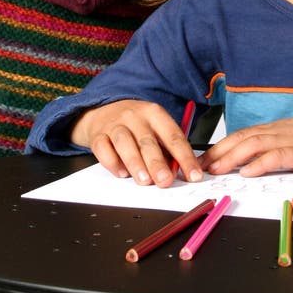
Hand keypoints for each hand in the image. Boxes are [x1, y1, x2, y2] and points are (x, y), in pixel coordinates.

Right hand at [70, 99, 203, 185]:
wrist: (104, 111)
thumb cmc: (136, 125)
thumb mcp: (155, 129)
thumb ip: (167, 149)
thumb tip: (180, 173)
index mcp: (155, 113)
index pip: (174, 136)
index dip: (185, 157)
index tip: (194, 176)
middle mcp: (135, 117)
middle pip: (148, 140)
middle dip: (157, 162)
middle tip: (165, 181)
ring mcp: (115, 124)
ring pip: (124, 142)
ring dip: (135, 163)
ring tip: (144, 181)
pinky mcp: (98, 135)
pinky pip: (103, 148)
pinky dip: (112, 162)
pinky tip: (121, 173)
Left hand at [198, 103, 292, 176]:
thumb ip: (284, 148)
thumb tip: (265, 161)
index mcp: (278, 129)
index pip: (243, 136)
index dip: (221, 147)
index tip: (204, 158)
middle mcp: (280, 131)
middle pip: (242, 139)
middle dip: (218, 153)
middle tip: (198, 166)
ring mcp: (291, 139)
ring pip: (253, 145)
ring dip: (230, 157)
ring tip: (214, 170)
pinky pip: (277, 156)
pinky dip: (259, 164)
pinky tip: (247, 172)